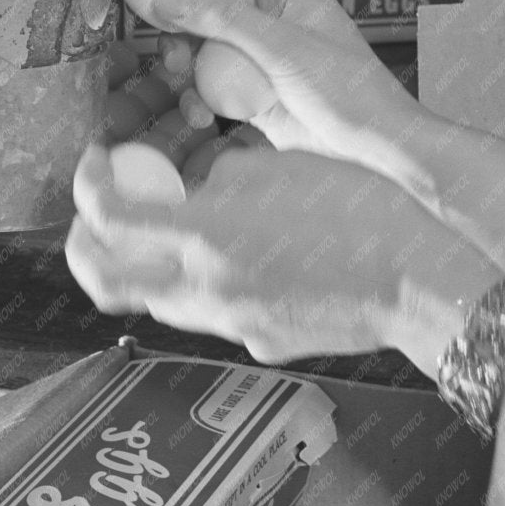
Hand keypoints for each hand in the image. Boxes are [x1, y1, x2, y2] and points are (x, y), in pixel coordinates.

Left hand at [66, 140, 497, 371]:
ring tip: (175, 226)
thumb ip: (222, 173)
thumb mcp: (280, 161)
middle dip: (86, 242)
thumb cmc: (359, 205)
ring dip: (148, 263)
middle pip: (105, 280)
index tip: (94, 160)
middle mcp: (206, 290)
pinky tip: (248, 256)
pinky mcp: (260, 344)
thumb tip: (197, 180)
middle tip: (101, 207)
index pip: (108, 218)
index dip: (87, 185)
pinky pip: (213, 313)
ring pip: (157, 300)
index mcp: (207, 235)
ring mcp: (231, 326)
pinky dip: (208, 283)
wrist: (418, 277)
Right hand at [151, 0, 504, 279]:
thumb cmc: (348, 91)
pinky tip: (201, 115)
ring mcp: (261, 56)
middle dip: (182, 16)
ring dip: (185, 62)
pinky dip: (199, 97)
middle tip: (165, 38)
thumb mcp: (280, 48)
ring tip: (181, 80)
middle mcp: (272, 17)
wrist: (374, 150)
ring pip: (205, 43)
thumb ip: (223, 19)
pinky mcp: (253, 93)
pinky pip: (212, 84)